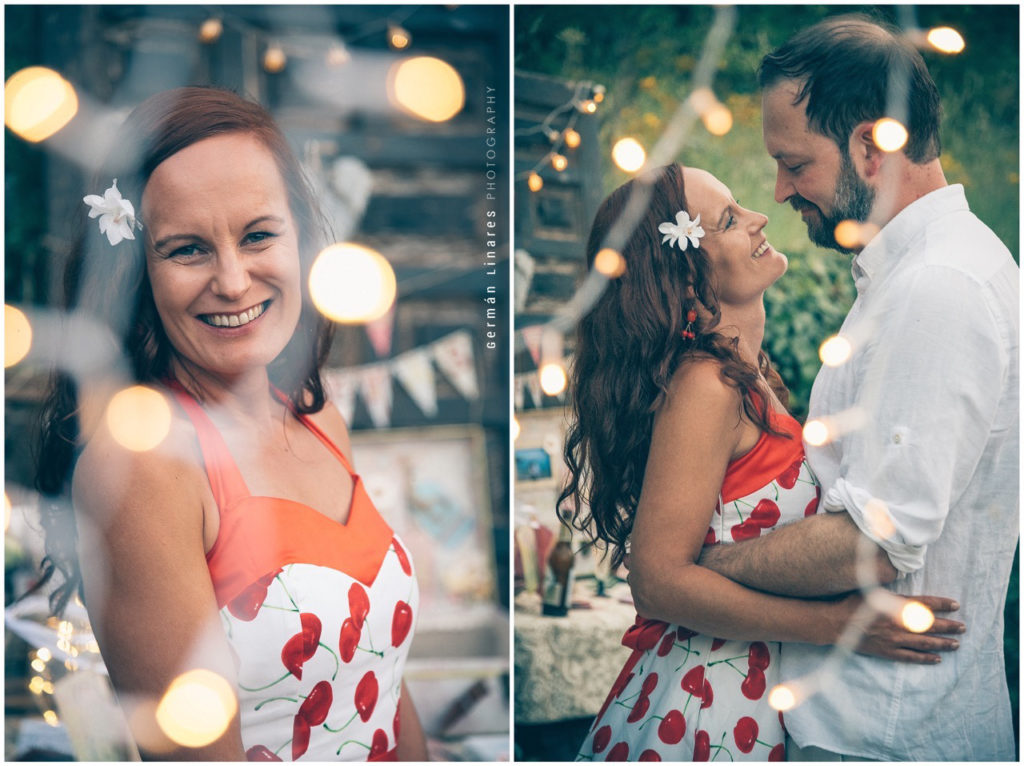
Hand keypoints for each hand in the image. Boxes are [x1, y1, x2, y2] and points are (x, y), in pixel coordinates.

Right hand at [846, 594, 963, 663]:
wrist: (834, 623)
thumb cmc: (850, 603)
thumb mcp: (871, 590)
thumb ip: (891, 591)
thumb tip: (906, 587)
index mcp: (893, 605)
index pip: (924, 604)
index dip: (942, 605)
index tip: (955, 605)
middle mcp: (897, 623)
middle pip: (929, 625)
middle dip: (948, 626)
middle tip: (963, 627)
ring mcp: (893, 639)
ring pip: (924, 643)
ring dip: (942, 643)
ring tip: (956, 644)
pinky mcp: (887, 651)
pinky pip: (910, 657)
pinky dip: (925, 658)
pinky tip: (936, 659)